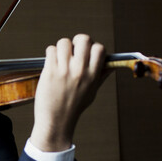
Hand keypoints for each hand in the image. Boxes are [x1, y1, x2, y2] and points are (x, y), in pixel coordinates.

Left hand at [30, 34, 107, 151]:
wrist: (56, 121)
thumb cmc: (74, 107)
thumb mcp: (92, 92)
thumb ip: (101, 75)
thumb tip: (112, 64)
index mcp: (93, 75)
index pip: (99, 48)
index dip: (92, 47)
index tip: (86, 53)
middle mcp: (80, 71)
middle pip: (83, 39)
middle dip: (77, 41)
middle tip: (73, 50)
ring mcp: (64, 70)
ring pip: (64, 42)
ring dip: (61, 47)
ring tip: (60, 58)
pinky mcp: (50, 71)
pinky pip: (50, 50)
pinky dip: (51, 53)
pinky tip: (52, 63)